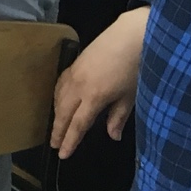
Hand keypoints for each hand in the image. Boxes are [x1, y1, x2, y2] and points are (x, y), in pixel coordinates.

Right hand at [51, 5, 149, 156]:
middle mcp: (79, 86)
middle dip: (58, 130)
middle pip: (63, 113)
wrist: (131, 36)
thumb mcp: (130, 96)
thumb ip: (118, 117)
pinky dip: (57, 97)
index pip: (78, 124)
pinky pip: (60, 85)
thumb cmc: (136, 68)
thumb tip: (112, 135)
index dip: (70, 141)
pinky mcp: (74, 64)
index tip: (62, 154)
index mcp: (94, 97)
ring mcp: (74, 73)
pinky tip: (59, 101)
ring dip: (57, 114)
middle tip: (54, 144)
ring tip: (57, 127)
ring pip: (58, 98)